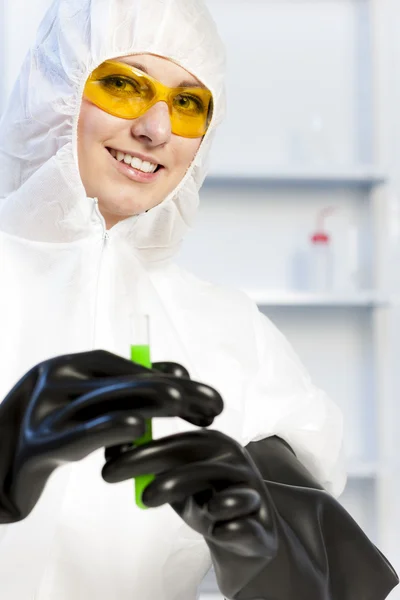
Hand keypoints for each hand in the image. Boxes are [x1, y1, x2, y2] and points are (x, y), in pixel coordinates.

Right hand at [0, 350, 222, 521]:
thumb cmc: (49, 432)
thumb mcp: (83, 403)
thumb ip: (123, 388)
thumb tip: (176, 374)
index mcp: (67, 364)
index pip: (126, 366)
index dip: (167, 375)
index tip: (201, 389)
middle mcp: (54, 378)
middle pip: (125, 381)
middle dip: (175, 390)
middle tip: (214, 403)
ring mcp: (44, 410)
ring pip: (109, 402)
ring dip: (155, 402)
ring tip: (192, 410)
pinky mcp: (38, 445)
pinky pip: (81, 434)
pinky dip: (111, 428)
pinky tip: (141, 428)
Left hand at [102, 429, 277, 598]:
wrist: (245, 534)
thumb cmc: (204, 499)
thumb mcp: (176, 479)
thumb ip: (151, 465)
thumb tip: (110, 449)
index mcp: (212, 445)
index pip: (177, 442)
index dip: (143, 450)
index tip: (108, 464)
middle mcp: (234, 462)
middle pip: (198, 462)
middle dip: (160, 471)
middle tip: (125, 485)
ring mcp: (251, 492)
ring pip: (228, 492)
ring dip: (194, 494)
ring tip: (154, 499)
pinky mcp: (261, 525)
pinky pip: (247, 525)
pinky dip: (232, 527)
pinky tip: (218, 529)